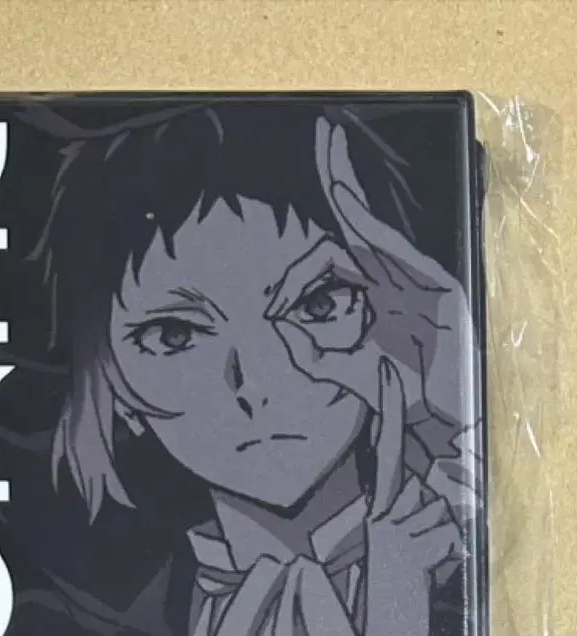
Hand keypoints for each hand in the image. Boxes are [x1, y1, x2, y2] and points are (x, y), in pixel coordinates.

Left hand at [269, 116, 477, 462]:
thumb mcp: (337, 368)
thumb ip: (306, 349)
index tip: (279, 283)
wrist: (431, 421)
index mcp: (373, 294)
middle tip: (317, 150)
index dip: (302, 265)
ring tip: (328, 141)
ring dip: (347, 181)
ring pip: (370, 224)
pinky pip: (390, 245)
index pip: (333, 257)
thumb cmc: (391, 393)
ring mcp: (413, 277)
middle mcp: (392, 278)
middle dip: (336, 181)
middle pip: (354, 223)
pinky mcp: (434, 282)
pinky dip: (364, 218)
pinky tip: (344, 187)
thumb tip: (275, 324)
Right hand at [362, 356, 462, 635]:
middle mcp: (379, 514)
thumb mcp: (390, 552)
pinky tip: (426, 577)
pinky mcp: (409, 548)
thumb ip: (399, 521)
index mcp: (372, 512)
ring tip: (420, 571)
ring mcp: (393, 530)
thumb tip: (415, 504)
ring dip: (441, 543)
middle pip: (427, 492)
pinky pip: (450, 537)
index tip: (385, 374)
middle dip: (432, 522)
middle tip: (414, 558)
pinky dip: (446, 557)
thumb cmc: (389, 599)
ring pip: (442, 514)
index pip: (385, 451)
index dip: (386, 411)